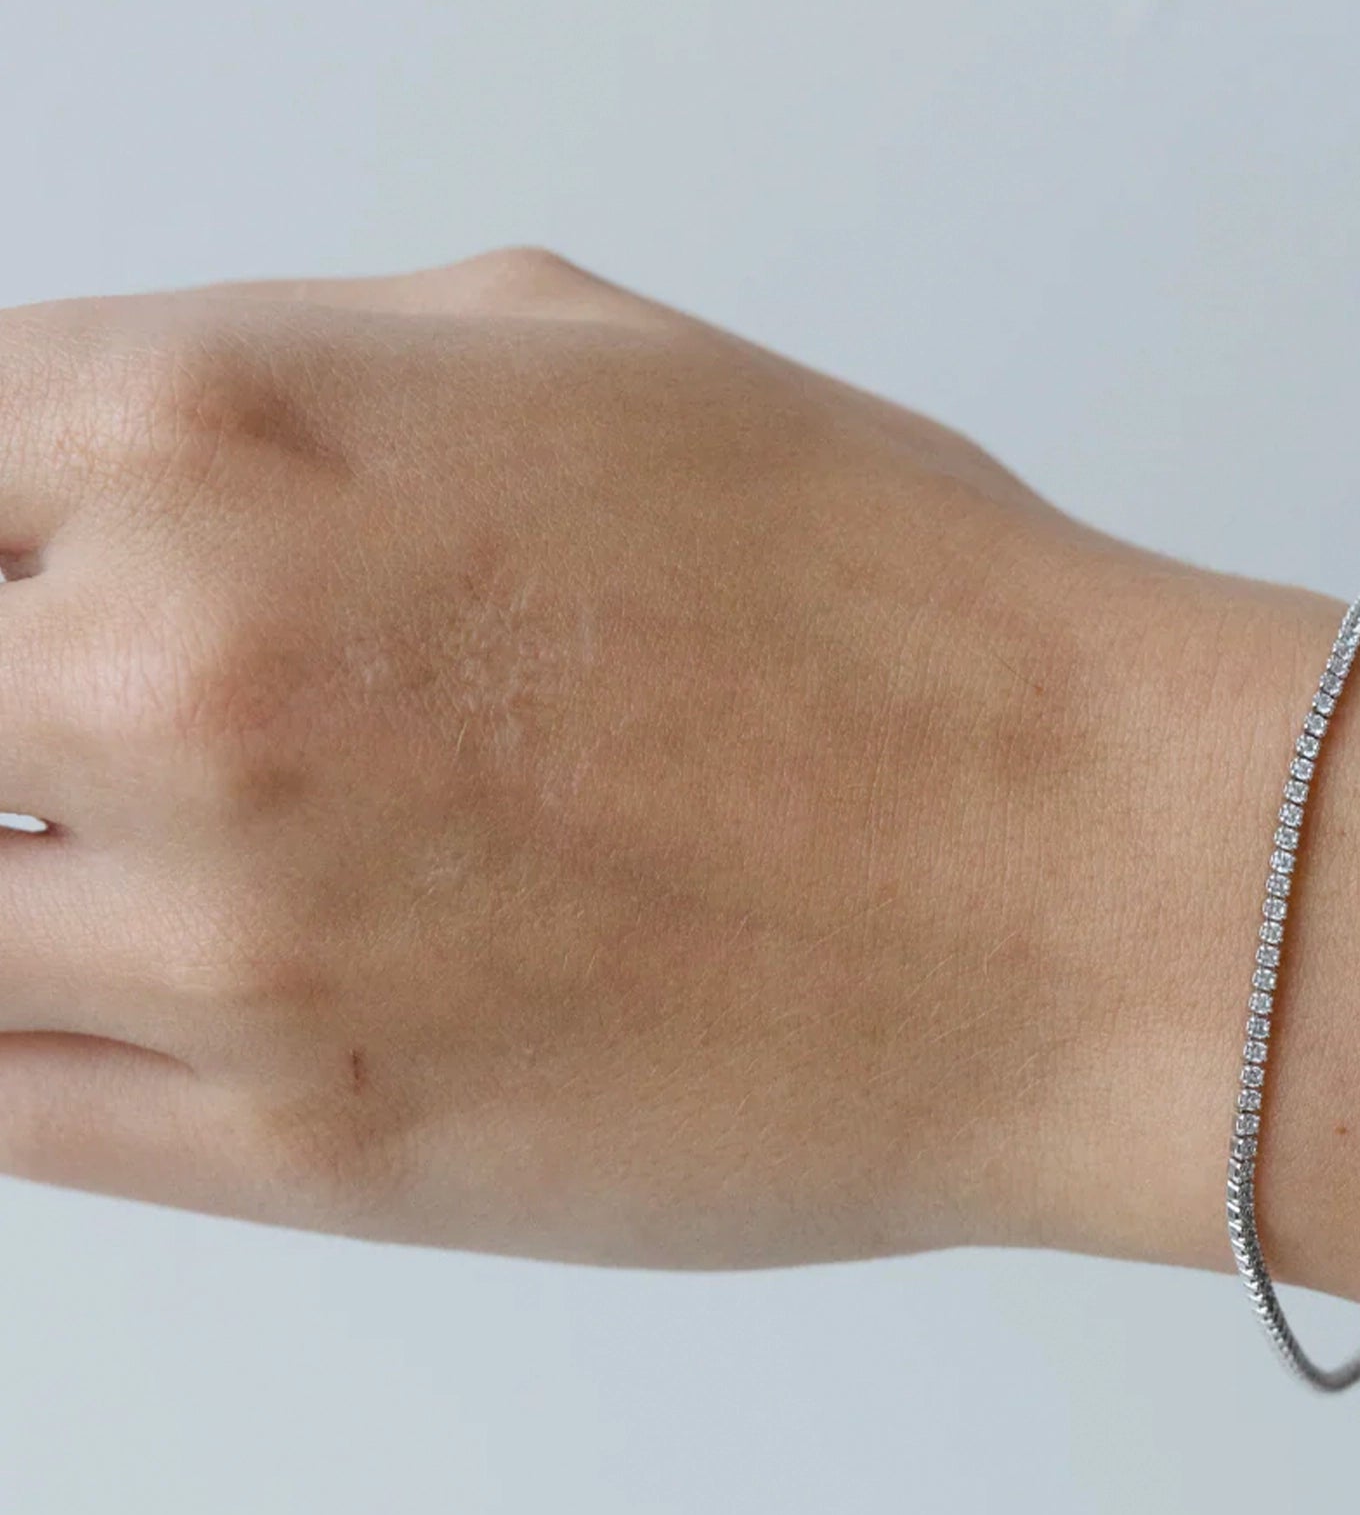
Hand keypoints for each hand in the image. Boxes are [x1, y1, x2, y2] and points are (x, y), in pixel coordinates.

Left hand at [0, 249, 1308, 1269]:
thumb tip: (118, 463)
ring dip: (34, 866)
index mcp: (230, 431)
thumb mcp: (584, 359)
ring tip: (177, 854)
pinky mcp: (302, 1155)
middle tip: (115, 726)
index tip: (37, 579)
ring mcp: (225, 942)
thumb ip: (288, 378)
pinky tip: (118, 988)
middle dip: (18, 689)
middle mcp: (183, 676)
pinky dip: (24, 1037)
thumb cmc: (904, 622)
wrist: (1095, 890)